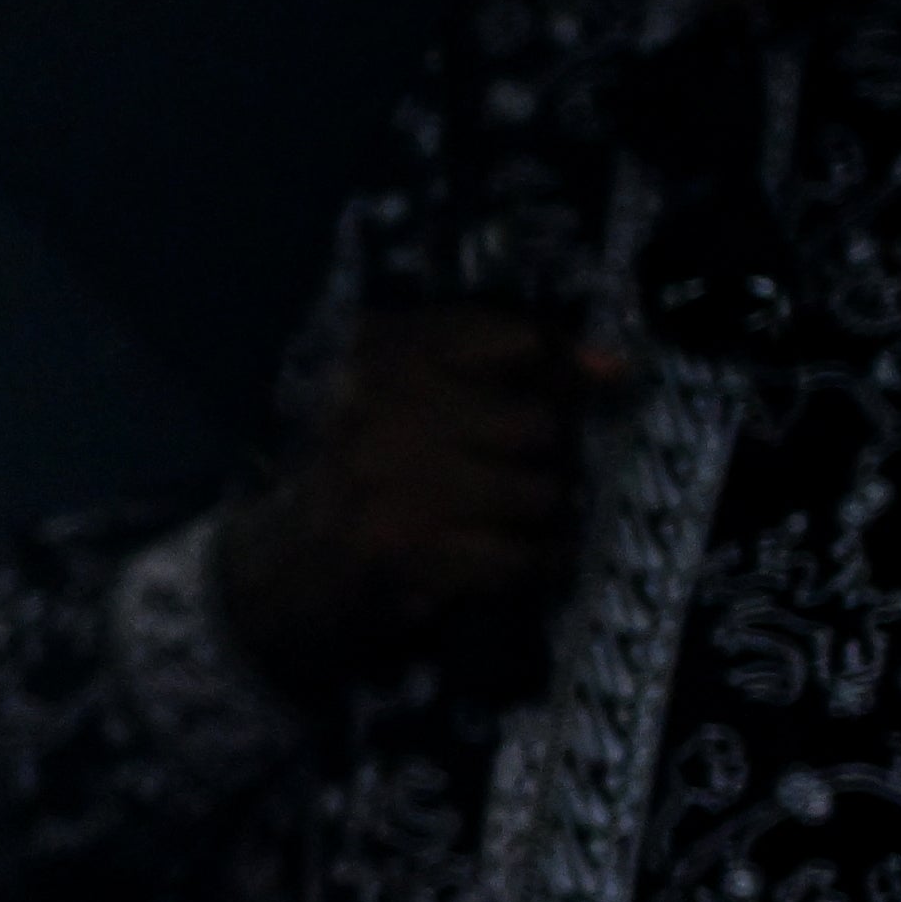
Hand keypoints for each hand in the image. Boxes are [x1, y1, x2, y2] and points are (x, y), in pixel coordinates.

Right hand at [213, 299, 585, 697]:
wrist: (287, 561)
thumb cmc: (374, 464)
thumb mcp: (418, 391)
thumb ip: (510, 364)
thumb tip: (613, 365)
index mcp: (381, 350)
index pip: (511, 339)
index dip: (561, 364)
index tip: (600, 378)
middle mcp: (377, 405)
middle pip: (536, 424)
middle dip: (548, 455)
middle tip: (527, 466)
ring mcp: (386, 479)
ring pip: (535, 492)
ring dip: (539, 514)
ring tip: (511, 515)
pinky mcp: (399, 549)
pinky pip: (516, 555)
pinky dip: (531, 563)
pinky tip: (516, 557)